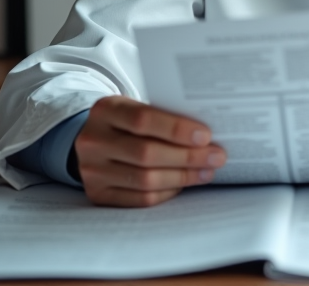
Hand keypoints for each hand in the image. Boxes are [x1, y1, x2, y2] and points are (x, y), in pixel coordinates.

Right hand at [73, 95, 225, 206]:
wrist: (92, 141)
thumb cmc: (126, 123)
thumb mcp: (135, 108)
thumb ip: (162, 117)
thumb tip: (206, 135)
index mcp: (105, 110)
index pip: (143, 120)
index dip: (176, 129)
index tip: (206, 136)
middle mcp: (93, 141)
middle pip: (146, 153)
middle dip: (187, 157)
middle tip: (216, 157)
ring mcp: (92, 171)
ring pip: (145, 180)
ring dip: (182, 177)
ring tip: (207, 172)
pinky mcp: (98, 194)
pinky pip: (139, 199)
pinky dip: (167, 192)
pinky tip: (184, 184)